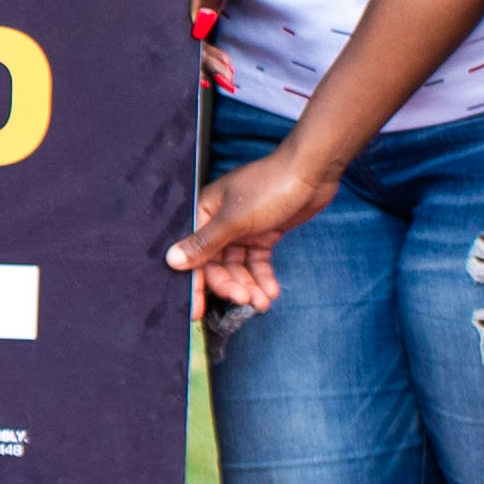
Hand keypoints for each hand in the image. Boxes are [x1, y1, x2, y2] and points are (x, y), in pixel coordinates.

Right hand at [164, 142, 341, 312]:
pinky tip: (272, 292)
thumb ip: (204, 243)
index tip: (195, 311)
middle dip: (230, 285)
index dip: (195, 283)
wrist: (312, 171)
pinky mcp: (264, 235)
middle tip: (244, 301)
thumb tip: (172, 260)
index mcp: (205, 213)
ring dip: (249, 286)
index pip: (193, 254)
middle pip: (217, 265)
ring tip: (263, 303)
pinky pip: (258, 263)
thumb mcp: (234, 219)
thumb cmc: (269, 187)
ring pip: (239, 267)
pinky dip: (264, 278)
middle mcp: (220, 223)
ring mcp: (243, 230)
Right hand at [191, 0, 235, 96]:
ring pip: (193, 41)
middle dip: (206, 66)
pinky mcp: (198, 6)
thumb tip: (200, 25)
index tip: (217, 75)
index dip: (201, 58)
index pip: (187, 36)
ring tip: (228, 78)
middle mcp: (181, 5)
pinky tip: (222, 61)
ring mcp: (189, 6)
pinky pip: (198, 33)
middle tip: (228, 81)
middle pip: (187, 43)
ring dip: (208, 62)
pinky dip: (209, 50)